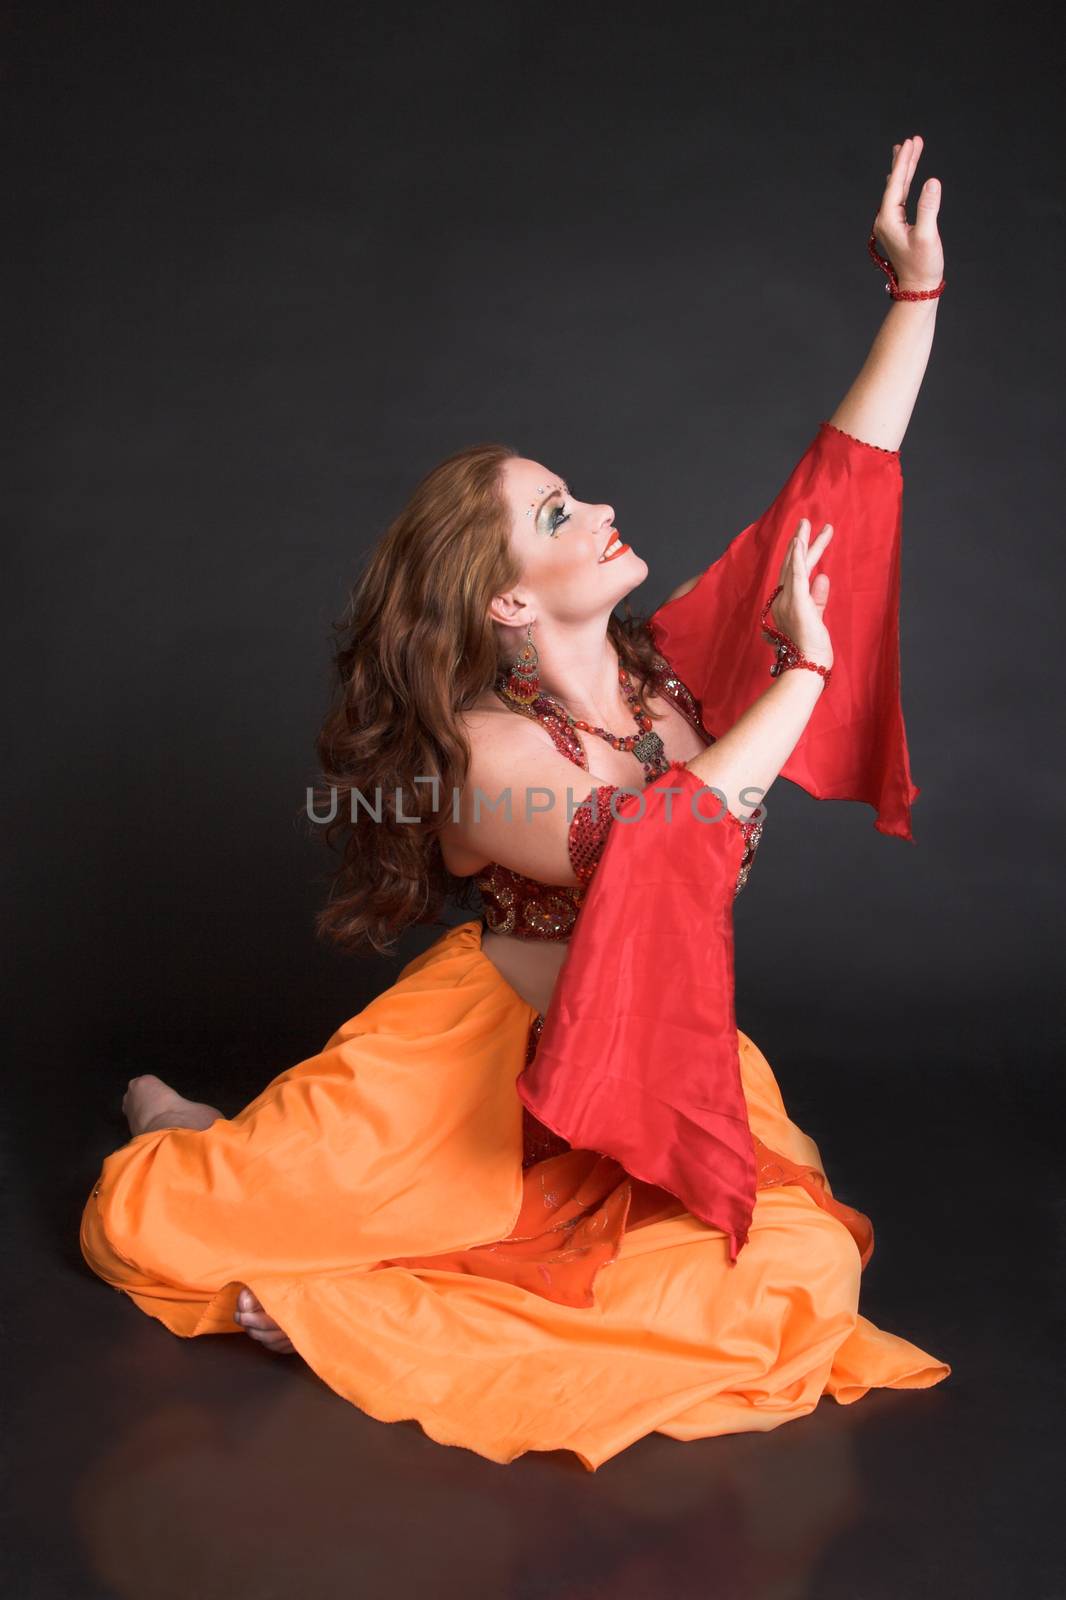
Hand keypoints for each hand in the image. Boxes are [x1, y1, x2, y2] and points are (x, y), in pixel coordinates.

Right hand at [766, 519, 833, 668]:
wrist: (807, 666)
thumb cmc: (811, 650)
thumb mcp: (816, 619)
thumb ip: (818, 598)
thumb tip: (823, 576)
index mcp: (786, 605)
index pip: (794, 575)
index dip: (801, 555)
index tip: (809, 540)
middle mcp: (783, 600)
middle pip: (791, 565)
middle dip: (801, 542)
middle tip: (807, 522)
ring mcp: (788, 601)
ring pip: (793, 565)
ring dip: (800, 542)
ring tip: (807, 523)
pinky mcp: (796, 602)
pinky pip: (795, 575)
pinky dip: (797, 558)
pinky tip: (800, 542)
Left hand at [872, 134, 944, 292]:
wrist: (918, 288)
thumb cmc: (923, 265)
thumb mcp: (927, 236)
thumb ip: (928, 208)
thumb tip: (932, 182)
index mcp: (888, 221)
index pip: (895, 184)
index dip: (904, 162)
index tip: (910, 143)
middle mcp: (885, 220)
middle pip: (894, 184)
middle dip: (903, 161)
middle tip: (912, 140)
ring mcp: (890, 224)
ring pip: (896, 190)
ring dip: (903, 170)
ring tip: (906, 150)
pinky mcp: (896, 228)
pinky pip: (898, 199)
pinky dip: (903, 183)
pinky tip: (903, 177)